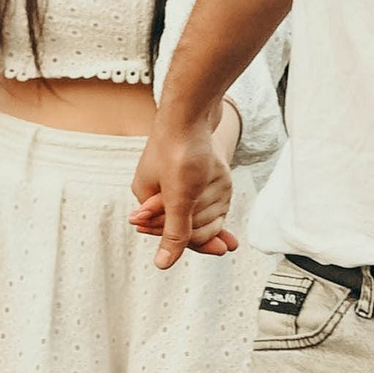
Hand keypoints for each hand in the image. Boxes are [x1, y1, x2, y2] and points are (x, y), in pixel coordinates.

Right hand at [131, 105, 239, 267]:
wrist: (192, 107)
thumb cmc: (180, 150)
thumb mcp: (178, 196)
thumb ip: (173, 231)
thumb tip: (161, 265)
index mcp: (146, 200)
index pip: (173, 232)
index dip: (198, 240)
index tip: (222, 248)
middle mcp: (159, 192)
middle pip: (188, 221)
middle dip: (209, 221)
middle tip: (228, 240)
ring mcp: (176, 179)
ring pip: (201, 207)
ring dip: (215, 202)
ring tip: (221, 197)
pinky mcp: (190, 168)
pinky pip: (206, 190)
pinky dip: (217, 194)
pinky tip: (228, 209)